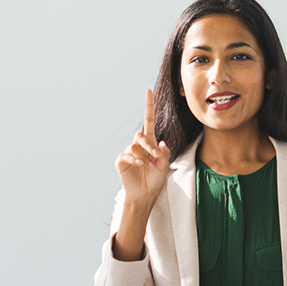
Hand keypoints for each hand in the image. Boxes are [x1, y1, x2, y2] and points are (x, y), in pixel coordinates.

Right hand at [114, 89, 171, 207]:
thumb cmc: (155, 180)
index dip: (148, 106)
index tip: (148, 91)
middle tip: (156, 158)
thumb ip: (164, 154)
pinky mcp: (122, 162)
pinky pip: (127, 155)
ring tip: (149, 168)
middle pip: (140, 135)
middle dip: (148, 146)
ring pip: (135, 147)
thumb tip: (161, 143)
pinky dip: (135, 160)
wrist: (145, 195)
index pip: (148, 120)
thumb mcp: (164, 166)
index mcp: (150, 143)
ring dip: (145, 157)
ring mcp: (129, 153)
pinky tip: (140, 166)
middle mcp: (139, 146)